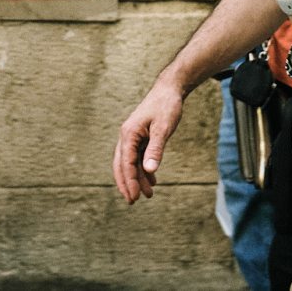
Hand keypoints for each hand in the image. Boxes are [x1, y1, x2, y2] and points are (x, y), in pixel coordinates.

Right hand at [112, 81, 184, 202]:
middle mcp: (127, 135)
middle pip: (122, 164)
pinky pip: (137, 156)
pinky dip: (143, 169)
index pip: (126, 162)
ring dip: (137, 178)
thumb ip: (156, 150)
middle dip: (126, 183)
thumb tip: (150, 170)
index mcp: (129, 133)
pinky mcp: (140, 136)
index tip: (135, 197)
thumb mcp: (163, 129)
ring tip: (148, 194)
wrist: (169, 90)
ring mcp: (132, 136)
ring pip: (130, 162)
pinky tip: (152, 179)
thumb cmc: (166, 106)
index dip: (130, 181)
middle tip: (132, 201)